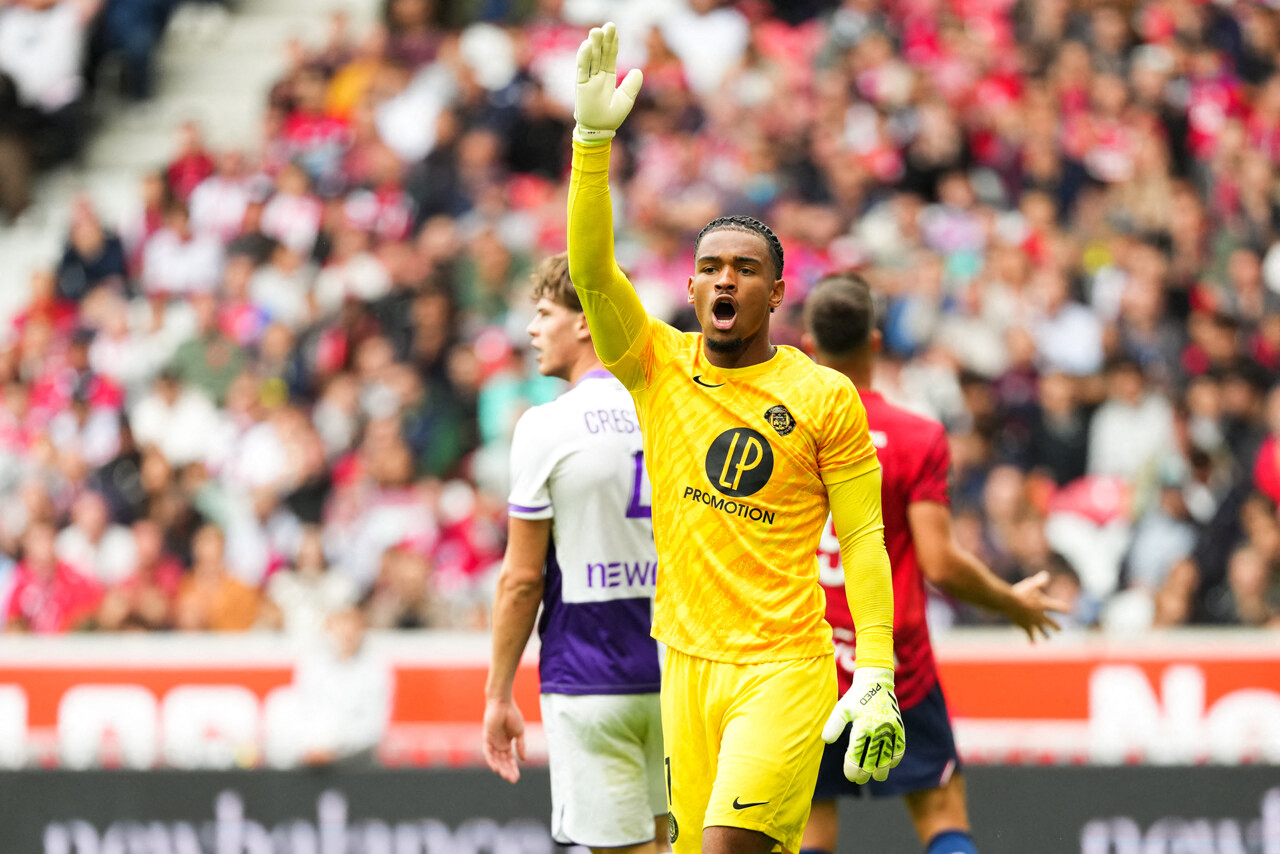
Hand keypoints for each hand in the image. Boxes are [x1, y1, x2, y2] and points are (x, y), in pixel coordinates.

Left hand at [482, 698, 526, 782]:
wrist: (503, 702)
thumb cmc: (512, 714)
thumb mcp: (519, 732)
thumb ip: (521, 745)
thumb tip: (524, 759)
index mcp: (506, 743)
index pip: (509, 759)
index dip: (513, 768)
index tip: (517, 778)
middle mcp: (498, 744)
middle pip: (502, 762)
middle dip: (507, 771)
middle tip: (512, 780)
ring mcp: (492, 742)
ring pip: (495, 759)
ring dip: (500, 768)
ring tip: (505, 776)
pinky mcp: (487, 738)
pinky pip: (487, 752)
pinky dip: (491, 760)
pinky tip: (495, 768)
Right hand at [573, 22, 642, 142]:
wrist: (599, 131)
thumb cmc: (611, 117)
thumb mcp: (626, 99)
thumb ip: (632, 85)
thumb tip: (638, 70)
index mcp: (607, 77)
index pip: (609, 56)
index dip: (612, 44)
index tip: (614, 31)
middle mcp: (597, 76)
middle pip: (600, 54)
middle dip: (604, 40)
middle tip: (608, 26)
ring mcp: (588, 80)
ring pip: (591, 59)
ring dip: (593, 45)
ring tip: (596, 31)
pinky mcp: (581, 86)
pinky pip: (582, 69)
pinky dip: (584, 57)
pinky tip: (586, 46)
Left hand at [821, 666, 904, 783]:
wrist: (876, 682)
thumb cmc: (855, 697)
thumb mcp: (841, 708)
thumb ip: (834, 725)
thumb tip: (826, 741)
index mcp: (862, 726)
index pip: (856, 755)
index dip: (852, 769)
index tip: (849, 775)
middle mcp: (878, 730)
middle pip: (872, 761)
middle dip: (864, 774)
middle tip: (859, 780)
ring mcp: (890, 730)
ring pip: (887, 758)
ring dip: (881, 770)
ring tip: (875, 776)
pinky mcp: (899, 728)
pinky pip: (899, 748)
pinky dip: (895, 758)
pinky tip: (888, 764)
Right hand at [1008, 570, 1068, 641]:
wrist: (1010, 603)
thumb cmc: (1020, 592)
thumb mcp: (1031, 585)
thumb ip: (1039, 581)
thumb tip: (1046, 575)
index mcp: (1044, 604)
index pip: (1056, 607)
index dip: (1062, 608)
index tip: (1067, 610)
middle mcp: (1041, 615)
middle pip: (1050, 622)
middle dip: (1055, 626)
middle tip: (1060, 630)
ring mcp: (1034, 622)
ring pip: (1041, 630)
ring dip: (1045, 635)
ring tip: (1048, 639)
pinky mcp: (1026, 627)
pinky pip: (1030, 634)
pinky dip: (1031, 639)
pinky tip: (1032, 644)